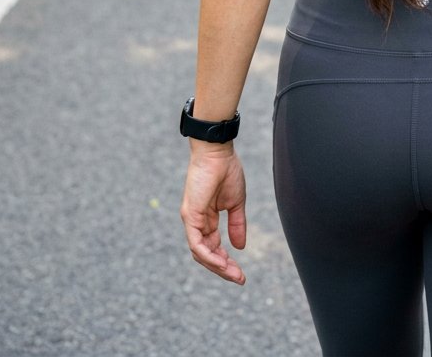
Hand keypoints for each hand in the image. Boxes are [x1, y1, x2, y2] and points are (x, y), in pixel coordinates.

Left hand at [181, 144, 246, 284]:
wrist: (218, 151)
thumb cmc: (227, 171)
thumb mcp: (236, 203)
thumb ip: (237, 224)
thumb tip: (240, 247)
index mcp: (207, 219)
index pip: (214, 247)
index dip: (226, 262)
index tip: (241, 274)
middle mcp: (197, 222)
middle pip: (206, 254)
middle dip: (223, 269)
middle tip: (239, 279)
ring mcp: (192, 220)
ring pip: (200, 253)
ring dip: (217, 266)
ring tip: (233, 274)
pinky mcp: (189, 216)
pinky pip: (196, 243)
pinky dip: (208, 255)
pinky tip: (221, 262)